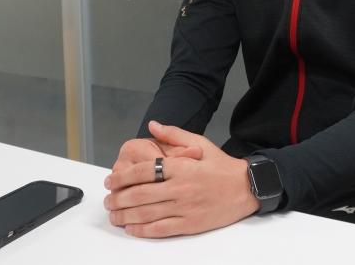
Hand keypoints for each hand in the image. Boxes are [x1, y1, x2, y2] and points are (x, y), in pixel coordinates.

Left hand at [104, 121, 258, 237]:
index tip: (111, 180)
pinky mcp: (190, 224)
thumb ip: (174, 135)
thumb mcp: (200, 143)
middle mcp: (181, 187)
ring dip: (125, 215)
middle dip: (118, 198)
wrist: (247, 187)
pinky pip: (161, 229)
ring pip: (147, 213)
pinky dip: (143, 230)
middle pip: (140, 194)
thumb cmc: (222, 166)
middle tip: (107, 199)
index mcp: (181, 166)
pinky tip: (132, 228)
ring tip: (113, 214)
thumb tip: (152, 126)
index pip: (143, 170)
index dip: (122, 177)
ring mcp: (185, 207)